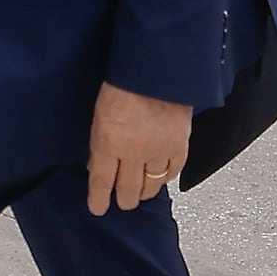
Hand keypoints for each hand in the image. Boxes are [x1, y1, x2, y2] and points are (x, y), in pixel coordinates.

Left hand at [86, 81, 193, 215]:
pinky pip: (173, 170)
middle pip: (128, 190)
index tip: (98, 208)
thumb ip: (100, 143)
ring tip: (140, 194)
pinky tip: (161, 178)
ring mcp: (159, 150)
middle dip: (123, 200)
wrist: (158, 67)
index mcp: (109, 142)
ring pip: (151, 184)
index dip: (99, 199)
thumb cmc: (124, 82)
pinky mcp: (180, 144)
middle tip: (122, 203)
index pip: (102, 182)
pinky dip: (166, 176)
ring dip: (144, 192)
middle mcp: (133, 152)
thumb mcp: (100, 113)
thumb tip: (96, 164)